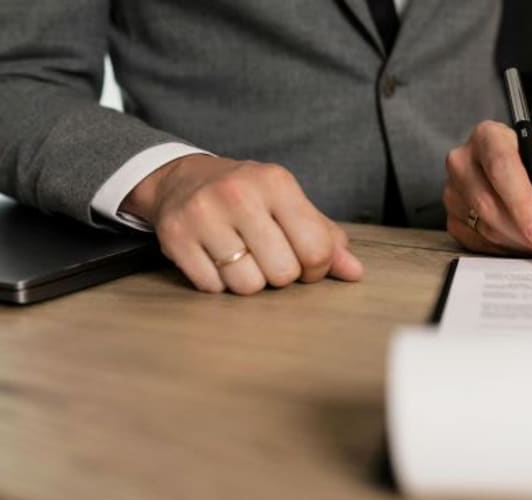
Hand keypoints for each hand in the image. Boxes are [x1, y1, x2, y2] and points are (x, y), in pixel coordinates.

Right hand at [122, 154, 363, 294]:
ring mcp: (203, 215)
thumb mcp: (289, 204)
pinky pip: (212, 288)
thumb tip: (355, 273)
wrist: (182, 179)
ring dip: (248, 281)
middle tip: (268, 257)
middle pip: (282, 273)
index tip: (303, 261)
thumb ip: (326, 238)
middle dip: (280, 275)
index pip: (317, 249)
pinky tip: (215, 259)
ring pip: (247, 286)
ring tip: (240, 257)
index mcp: (276, 183)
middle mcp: (239, 194)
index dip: (316, 268)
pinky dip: (218, 283)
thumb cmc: (249, 196)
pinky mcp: (176, 237)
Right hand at [443, 120, 531, 256]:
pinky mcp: (453, 218)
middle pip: (488, 202)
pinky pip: (478, 243)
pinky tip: (526, 245)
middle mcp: (464, 160)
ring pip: (484, 227)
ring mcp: (454, 191)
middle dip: (523, 231)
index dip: (521, 202)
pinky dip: (507, 250)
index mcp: (489, 136)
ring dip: (519, 243)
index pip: (501, 167)